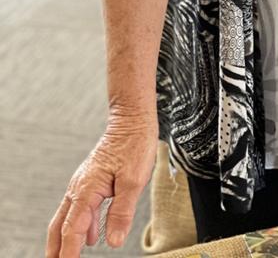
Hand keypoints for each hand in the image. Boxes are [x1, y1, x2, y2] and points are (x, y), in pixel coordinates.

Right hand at [46, 112, 157, 256]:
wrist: (132, 120)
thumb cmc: (134, 145)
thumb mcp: (133, 181)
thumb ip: (121, 213)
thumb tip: (112, 242)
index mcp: (87, 190)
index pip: (72, 229)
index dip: (68, 252)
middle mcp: (79, 187)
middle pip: (60, 225)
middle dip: (55, 248)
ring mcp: (84, 183)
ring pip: (68, 217)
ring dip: (66, 239)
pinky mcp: (91, 180)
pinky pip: (80, 208)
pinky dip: (80, 226)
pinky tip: (90, 237)